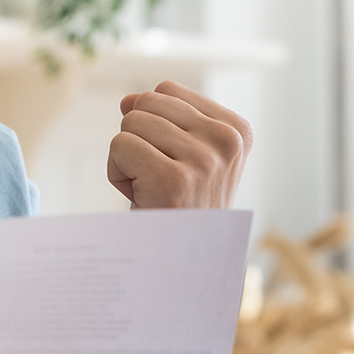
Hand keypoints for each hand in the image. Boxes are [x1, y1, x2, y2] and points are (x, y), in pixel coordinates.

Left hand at [106, 80, 252, 208]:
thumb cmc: (180, 206)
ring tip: (150, 188)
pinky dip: (116, 172)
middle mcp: (227, 140)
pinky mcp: (174, 179)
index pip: (166, 90)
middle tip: (156, 177)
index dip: (153, 123)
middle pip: (146, 102)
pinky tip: (138, 195)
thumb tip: (127, 99)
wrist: (184, 263)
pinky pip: (119, 146)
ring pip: (130, 122)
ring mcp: (204, 159)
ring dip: (126, 157)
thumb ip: (160, 119)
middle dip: (137, 138)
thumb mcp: (182, 155)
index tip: (173, 161)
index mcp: (237, 129)